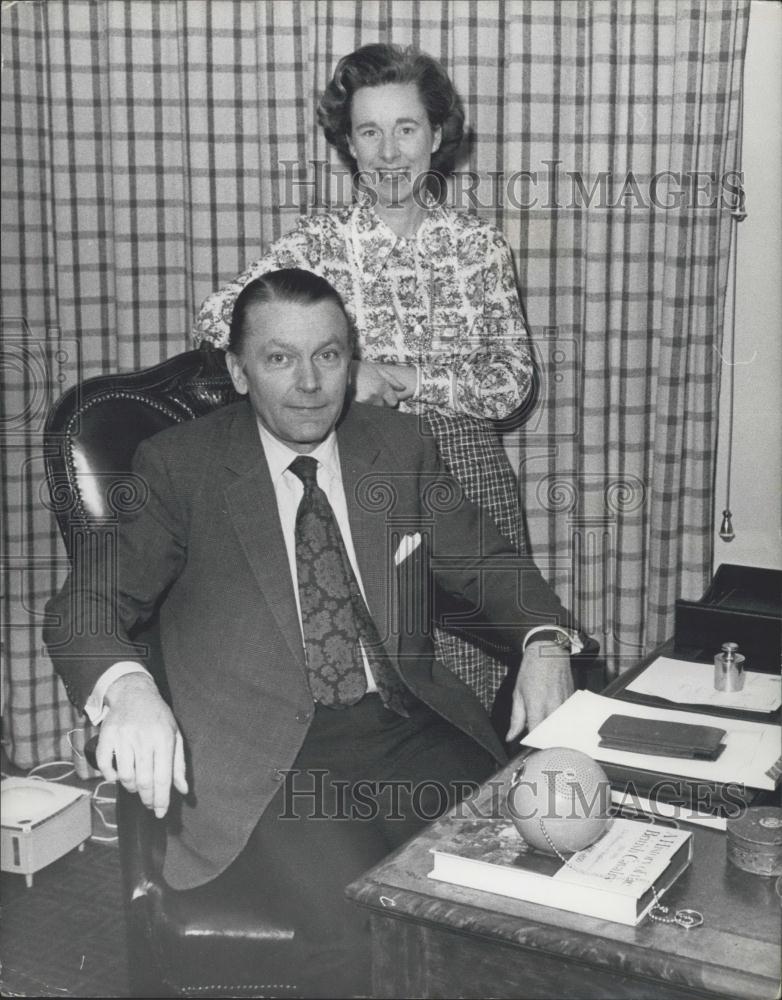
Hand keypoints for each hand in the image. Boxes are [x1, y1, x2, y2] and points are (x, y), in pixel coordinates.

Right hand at [96, 673, 187, 817]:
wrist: (134, 693)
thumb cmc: (158, 717)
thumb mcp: (174, 735)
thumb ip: (178, 764)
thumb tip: (183, 790)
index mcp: (164, 739)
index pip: (163, 777)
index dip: (161, 799)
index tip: (160, 813)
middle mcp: (144, 738)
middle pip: (144, 781)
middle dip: (147, 798)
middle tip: (150, 804)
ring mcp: (123, 737)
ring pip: (125, 776)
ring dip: (131, 788)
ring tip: (137, 786)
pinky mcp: (107, 736)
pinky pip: (106, 765)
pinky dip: (111, 776)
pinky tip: (118, 776)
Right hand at [351, 360, 414, 406]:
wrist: (340, 371)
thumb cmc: (360, 369)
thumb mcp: (378, 370)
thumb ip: (392, 380)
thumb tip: (403, 388)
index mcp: (381, 386)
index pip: (393, 402)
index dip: (390, 399)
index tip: (385, 396)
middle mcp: (374, 395)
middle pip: (384, 407)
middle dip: (381, 402)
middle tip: (373, 394)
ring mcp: (365, 401)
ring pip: (375, 409)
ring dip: (372, 405)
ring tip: (365, 395)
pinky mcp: (356, 405)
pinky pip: (366, 410)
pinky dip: (364, 406)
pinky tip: (360, 398)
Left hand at [506, 642, 573, 740]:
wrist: (548, 651)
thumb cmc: (531, 670)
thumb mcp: (518, 693)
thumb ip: (516, 718)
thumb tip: (511, 736)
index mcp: (537, 705)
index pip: (537, 733)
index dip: (533, 742)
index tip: (530, 744)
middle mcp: (553, 706)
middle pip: (551, 734)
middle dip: (545, 740)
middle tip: (539, 741)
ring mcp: (565, 704)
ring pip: (562, 728)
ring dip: (554, 732)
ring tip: (548, 730)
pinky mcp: (573, 701)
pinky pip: (569, 718)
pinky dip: (562, 722)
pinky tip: (557, 720)